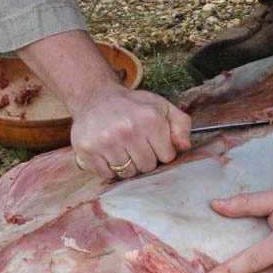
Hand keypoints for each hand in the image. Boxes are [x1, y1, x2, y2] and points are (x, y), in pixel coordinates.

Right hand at [71, 86, 191, 180]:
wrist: (96, 97)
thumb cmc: (133, 106)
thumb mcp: (162, 107)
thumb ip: (181, 125)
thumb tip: (184, 147)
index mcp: (149, 119)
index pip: (167, 156)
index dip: (161, 150)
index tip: (151, 141)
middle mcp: (127, 129)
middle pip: (147, 167)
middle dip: (144, 158)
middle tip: (135, 144)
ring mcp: (106, 140)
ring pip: (127, 173)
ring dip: (126, 164)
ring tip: (121, 147)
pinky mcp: (88, 149)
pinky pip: (106, 174)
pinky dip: (108, 168)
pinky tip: (108, 151)